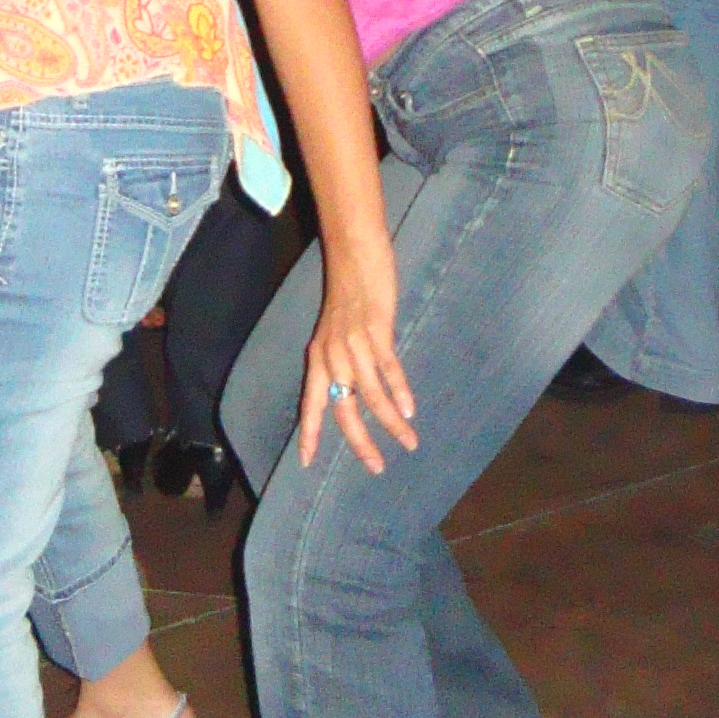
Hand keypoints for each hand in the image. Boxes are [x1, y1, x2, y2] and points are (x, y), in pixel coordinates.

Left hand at [294, 234, 417, 472]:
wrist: (354, 250)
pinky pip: (388, 369)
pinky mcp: (375, 329)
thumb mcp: (337, 329)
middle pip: (343, 410)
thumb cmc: (349, 289)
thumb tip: (353, 386)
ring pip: (370, 395)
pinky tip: (410, 410)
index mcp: (318, 356)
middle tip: (377, 467)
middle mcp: (331, 354)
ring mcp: (353, 343)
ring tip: (409, 442)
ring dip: (391, 423)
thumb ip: (341, 357)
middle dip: (361, 443)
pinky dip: (400, 391)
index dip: (310, 434)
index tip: (308, 464)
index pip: (311, 404)